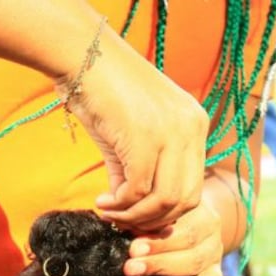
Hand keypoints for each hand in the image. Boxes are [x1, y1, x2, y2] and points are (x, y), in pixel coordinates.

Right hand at [61, 33, 208, 232]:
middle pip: (186, 199)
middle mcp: (192, 127)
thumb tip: (131, 210)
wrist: (81, 52)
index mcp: (194, 124)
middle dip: (154, 221)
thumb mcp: (132, 134)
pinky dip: (120, 205)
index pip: (194, 186)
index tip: (137, 217)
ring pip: (165, 200)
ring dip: (135, 216)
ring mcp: (171, 132)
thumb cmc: (101, 89)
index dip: (166, 212)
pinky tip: (102, 203)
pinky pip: (138, 190)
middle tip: (123, 222)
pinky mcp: (146, 137)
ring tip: (109, 212)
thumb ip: (138, 172)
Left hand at [125, 203, 223, 275]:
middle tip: (132, 271)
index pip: (183, 228)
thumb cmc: (163, 218)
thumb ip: (140, 219)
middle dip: (161, 265)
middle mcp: (211, 239)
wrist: (193, 223)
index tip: (133, 250)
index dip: (158, 241)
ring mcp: (216, 261)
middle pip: (193, 254)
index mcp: (199, 216)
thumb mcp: (156, 212)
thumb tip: (109, 220)